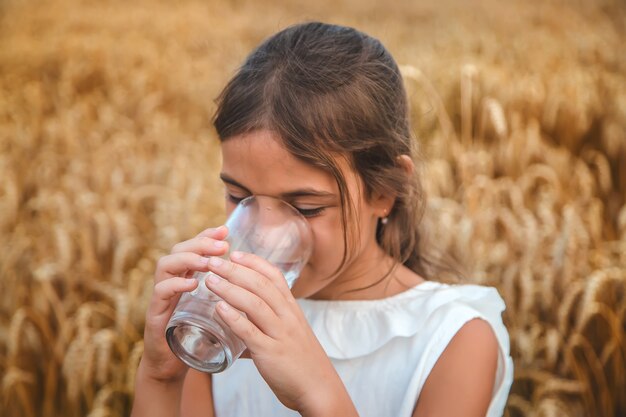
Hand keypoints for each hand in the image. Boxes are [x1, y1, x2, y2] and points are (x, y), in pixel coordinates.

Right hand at [140, 226, 228, 382]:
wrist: (173, 365)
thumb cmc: (197, 334)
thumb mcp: (214, 307)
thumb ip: (226, 292)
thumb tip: (254, 277)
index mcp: (186, 277)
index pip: (193, 247)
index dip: (207, 235)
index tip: (226, 230)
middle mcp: (171, 281)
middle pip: (178, 250)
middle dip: (200, 243)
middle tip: (222, 245)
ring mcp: (161, 297)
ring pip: (165, 266)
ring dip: (188, 260)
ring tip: (209, 263)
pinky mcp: (155, 315)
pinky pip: (160, 293)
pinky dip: (175, 285)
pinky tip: (192, 284)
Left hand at [204, 251, 355, 414]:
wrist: (319, 389)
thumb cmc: (301, 362)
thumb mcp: (288, 335)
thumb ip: (264, 328)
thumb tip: (238, 329)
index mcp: (291, 309)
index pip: (273, 276)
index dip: (253, 262)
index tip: (234, 253)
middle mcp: (287, 316)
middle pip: (260, 285)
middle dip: (235, 270)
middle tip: (212, 261)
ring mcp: (280, 333)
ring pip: (254, 304)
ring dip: (230, 288)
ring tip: (210, 280)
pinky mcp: (271, 353)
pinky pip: (250, 332)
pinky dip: (233, 318)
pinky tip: (218, 309)